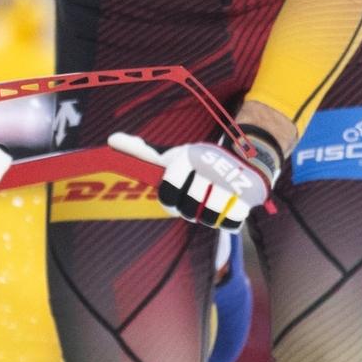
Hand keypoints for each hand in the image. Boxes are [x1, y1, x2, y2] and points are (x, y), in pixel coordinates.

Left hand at [112, 130, 276, 230]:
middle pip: (188, 210)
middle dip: (189, 210)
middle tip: (194, 200)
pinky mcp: (249, 194)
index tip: (174, 199)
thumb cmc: (199, 161)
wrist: (247, 154)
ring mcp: (230, 180)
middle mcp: (207, 166)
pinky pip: (230, 222)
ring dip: (208, 216)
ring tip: (211, 202)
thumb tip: (111, 139)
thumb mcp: (172, 153)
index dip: (169, 201)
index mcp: (187, 157)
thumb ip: (143, 152)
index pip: (168, 191)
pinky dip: (228, 220)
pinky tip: (228, 205)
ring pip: (208, 218)